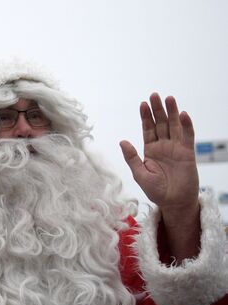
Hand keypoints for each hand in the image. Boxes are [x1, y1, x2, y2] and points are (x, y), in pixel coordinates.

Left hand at [120, 93, 198, 210]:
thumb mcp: (140, 174)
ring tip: (169, 98)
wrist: (174, 202)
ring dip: (171, 112)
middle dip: (157, 110)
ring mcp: (176, 148)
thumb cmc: (156, 190)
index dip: (145, 117)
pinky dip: (186, 125)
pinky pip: (187, 137)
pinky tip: (183, 115)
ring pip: (174, 126)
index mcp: (150, 150)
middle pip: (160, 124)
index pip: (148, 129)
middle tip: (154, 95)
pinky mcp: (188, 153)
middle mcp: (163, 146)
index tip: (142, 104)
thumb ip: (132, 157)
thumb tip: (122, 141)